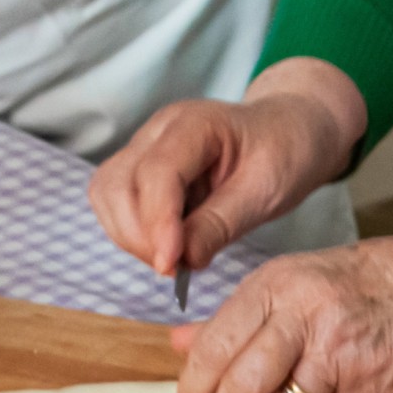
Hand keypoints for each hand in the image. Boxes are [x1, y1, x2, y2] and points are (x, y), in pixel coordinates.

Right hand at [89, 59, 362, 278]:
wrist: (286, 133)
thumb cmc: (283, 153)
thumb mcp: (266, 191)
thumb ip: (221, 224)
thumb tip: (183, 259)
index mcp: (195, 124)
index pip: (157, 173)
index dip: (158, 223)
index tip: (171, 265)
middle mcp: (158, 131)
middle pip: (116, 184)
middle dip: (138, 236)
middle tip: (177, 268)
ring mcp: (144, 149)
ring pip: (106, 195)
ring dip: (129, 237)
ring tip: (173, 258)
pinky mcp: (140, 171)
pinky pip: (115, 204)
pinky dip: (131, 233)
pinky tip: (167, 246)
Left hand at [170, 237, 392, 392]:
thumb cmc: (360, 286)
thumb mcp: (291, 284)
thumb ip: (235, 318)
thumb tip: (180, 345)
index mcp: (276, 285)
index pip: (214, 346)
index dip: (194, 387)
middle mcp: (304, 315)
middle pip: (243, 387)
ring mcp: (339, 352)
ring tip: (305, 388)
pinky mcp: (369, 385)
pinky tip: (348, 382)